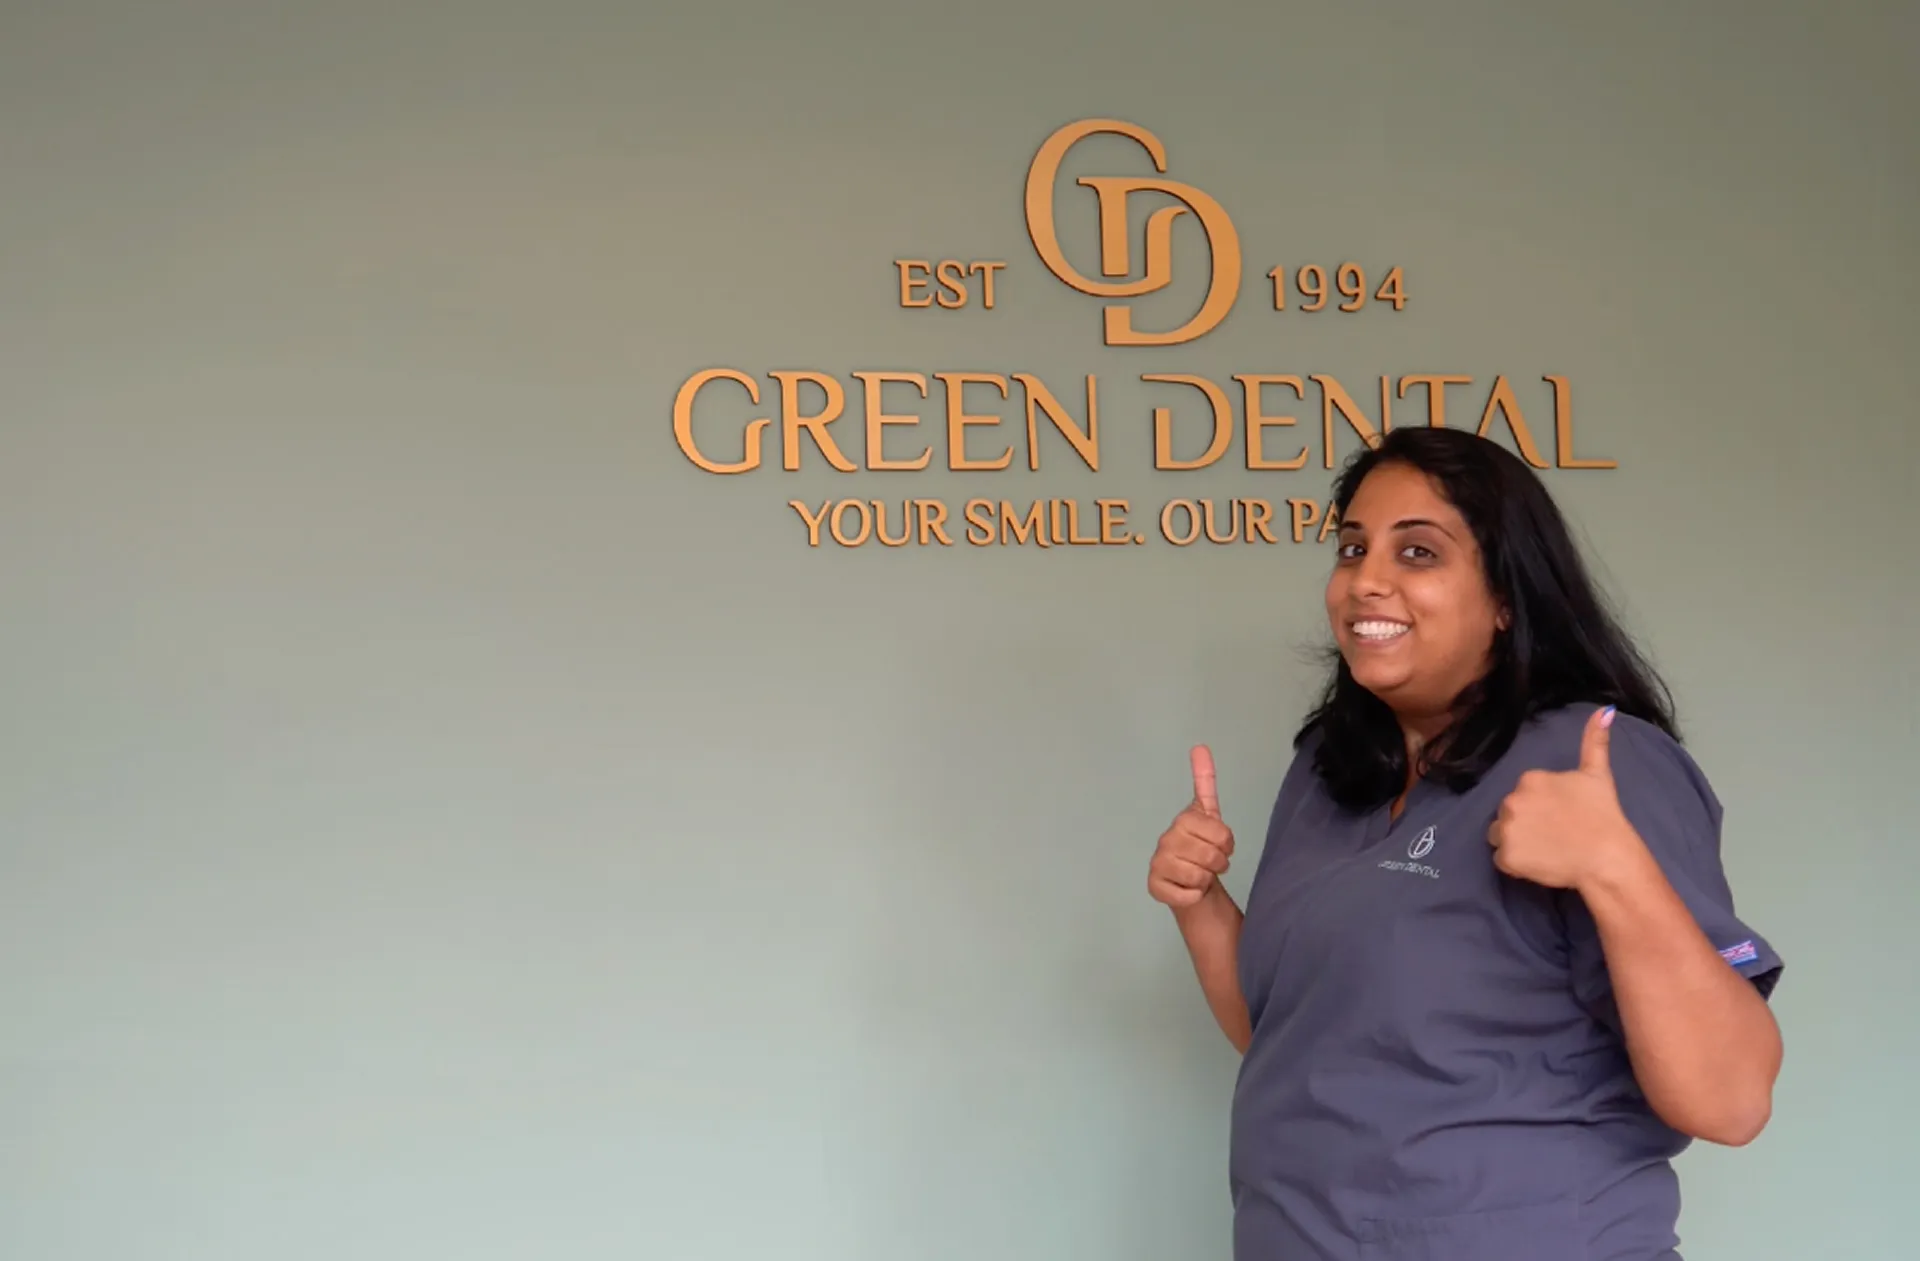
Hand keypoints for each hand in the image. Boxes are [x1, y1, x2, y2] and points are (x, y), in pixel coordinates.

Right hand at [1148, 746, 1234, 907]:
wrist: (1192, 882)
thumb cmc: (1203, 846)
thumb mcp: (1208, 814)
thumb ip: (1205, 782)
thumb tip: (1200, 745)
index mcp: (1183, 820)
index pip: (1221, 833)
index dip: (1228, 843)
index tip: (1222, 844)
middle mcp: (1166, 839)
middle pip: (1211, 856)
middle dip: (1219, 863)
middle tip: (1212, 863)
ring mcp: (1157, 863)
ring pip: (1199, 876)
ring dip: (1206, 880)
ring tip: (1200, 875)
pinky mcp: (1154, 886)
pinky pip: (1186, 894)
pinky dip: (1194, 895)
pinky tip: (1189, 889)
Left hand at [1488, 706, 1639, 889]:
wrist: (1606, 857)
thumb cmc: (1603, 815)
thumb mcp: (1598, 774)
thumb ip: (1595, 741)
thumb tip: (1605, 709)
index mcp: (1529, 779)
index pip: (1522, 794)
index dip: (1538, 808)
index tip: (1559, 817)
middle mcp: (1511, 800)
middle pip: (1507, 814)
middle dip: (1525, 823)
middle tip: (1553, 835)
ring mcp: (1507, 829)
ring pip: (1499, 835)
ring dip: (1516, 842)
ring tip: (1545, 849)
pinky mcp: (1507, 857)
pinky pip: (1502, 860)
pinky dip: (1516, 865)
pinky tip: (1538, 863)